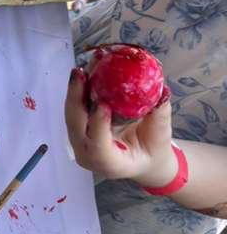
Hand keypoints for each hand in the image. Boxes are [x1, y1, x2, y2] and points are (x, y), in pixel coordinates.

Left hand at [65, 67, 176, 186]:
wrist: (142, 157)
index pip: (98, 148)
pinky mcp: (78, 130)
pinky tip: (85, 72)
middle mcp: (90, 156)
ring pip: (72, 116)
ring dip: (75, 91)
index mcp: (112, 164)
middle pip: (76, 128)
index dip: (98, 126)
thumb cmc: (152, 148)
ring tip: (81, 69)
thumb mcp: (161, 135)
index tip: (103, 103)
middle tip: (82, 74)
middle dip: (76, 99)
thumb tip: (162, 92)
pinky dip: (78, 91)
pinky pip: (75, 110)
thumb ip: (159, 114)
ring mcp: (80, 144)